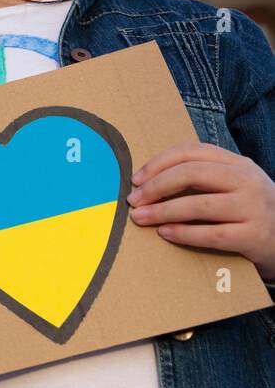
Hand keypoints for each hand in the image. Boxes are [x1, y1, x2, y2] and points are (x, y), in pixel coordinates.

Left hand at [129, 141, 274, 279]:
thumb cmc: (249, 211)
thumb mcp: (233, 185)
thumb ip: (201, 178)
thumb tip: (146, 182)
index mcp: (238, 163)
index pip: (192, 151)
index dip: (158, 163)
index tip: (135, 179)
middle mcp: (248, 181)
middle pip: (192, 174)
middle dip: (156, 186)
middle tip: (133, 200)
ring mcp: (254, 208)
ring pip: (199, 205)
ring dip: (163, 211)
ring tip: (141, 218)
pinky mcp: (255, 236)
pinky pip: (212, 234)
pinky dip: (184, 233)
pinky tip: (165, 233)